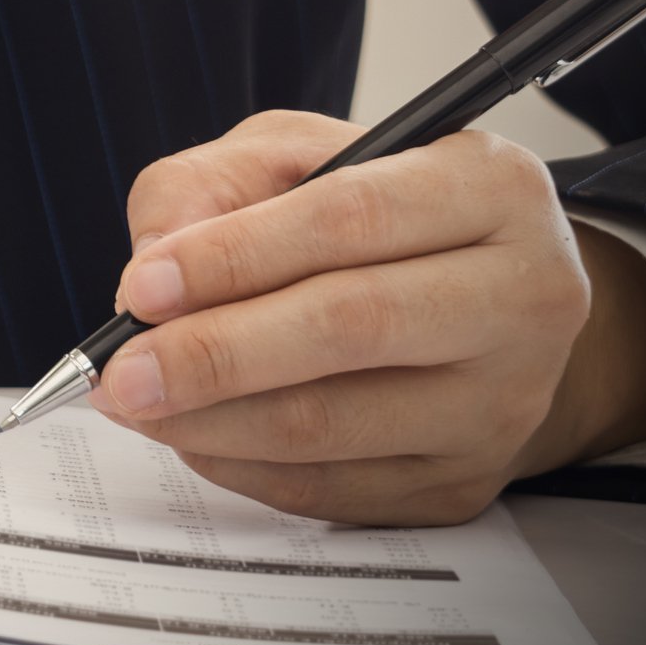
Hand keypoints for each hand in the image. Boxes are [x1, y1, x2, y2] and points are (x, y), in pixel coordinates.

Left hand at [86, 111, 645, 524]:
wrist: (478, 304)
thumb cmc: (374, 213)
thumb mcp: (291, 155)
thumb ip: (209, 185)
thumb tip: (153, 261)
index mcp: (490, 185)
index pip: (350, 218)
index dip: (234, 255)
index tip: (141, 286)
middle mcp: (525, 294)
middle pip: (352, 327)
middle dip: (215, 353)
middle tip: (120, 367)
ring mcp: (504, 401)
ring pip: (335, 424)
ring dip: (211, 420)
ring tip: (134, 400)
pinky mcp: (466, 482)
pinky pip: (330, 490)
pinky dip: (239, 465)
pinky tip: (190, 433)